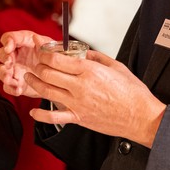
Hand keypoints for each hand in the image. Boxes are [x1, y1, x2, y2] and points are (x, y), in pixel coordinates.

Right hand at [0, 30, 53, 97]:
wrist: (58, 75)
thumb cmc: (53, 57)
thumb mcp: (51, 47)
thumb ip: (43, 42)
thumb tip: (36, 38)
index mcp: (23, 43)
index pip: (9, 38)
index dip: (7, 42)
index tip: (9, 48)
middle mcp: (16, 55)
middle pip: (2, 53)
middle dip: (4, 58)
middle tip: (9, 62)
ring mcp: (14, 70)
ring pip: (0, 70)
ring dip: (3, 74)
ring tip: (9, 78)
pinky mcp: (16, 83)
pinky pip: (7, 87)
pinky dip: (11, 89)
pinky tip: (18, 89)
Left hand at [26, 49, 166, 147]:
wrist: (140, 116)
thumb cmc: (132, 91)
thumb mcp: (116, 66)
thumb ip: (96, 57)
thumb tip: (82, 52)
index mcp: (89, 70)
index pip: (58, 59)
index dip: (45, 53)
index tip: (42, 51)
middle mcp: (80, 86)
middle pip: (48, 74)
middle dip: (38, 66)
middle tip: (36, 63)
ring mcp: (78, 103)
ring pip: (47, 92)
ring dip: (34, 83)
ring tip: (29, 77)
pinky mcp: (79, 118)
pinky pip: (54, 117)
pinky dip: (41, 115)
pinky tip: (33, 111)